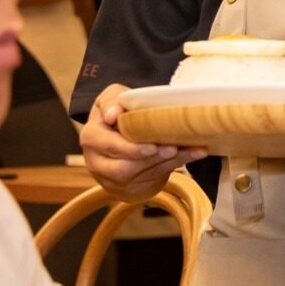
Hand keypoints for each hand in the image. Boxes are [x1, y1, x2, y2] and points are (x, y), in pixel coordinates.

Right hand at [79, 84, 206, 201]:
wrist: (117, 132)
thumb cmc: (117, 111)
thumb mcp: (112, 97)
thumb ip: (112, 101)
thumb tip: (113, 115)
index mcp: (92, 138)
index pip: (110, 146)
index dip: (131, 149)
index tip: (153, 146)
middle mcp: (98, 163)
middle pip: (124, 169)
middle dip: (152, 159)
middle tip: (173, 149)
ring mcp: (112, 180)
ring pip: (142, 176)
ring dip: (168, 163)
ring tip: (188, 150)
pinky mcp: (129, 188)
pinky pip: (154, 180)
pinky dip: (175, 166)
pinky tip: (193, 154)